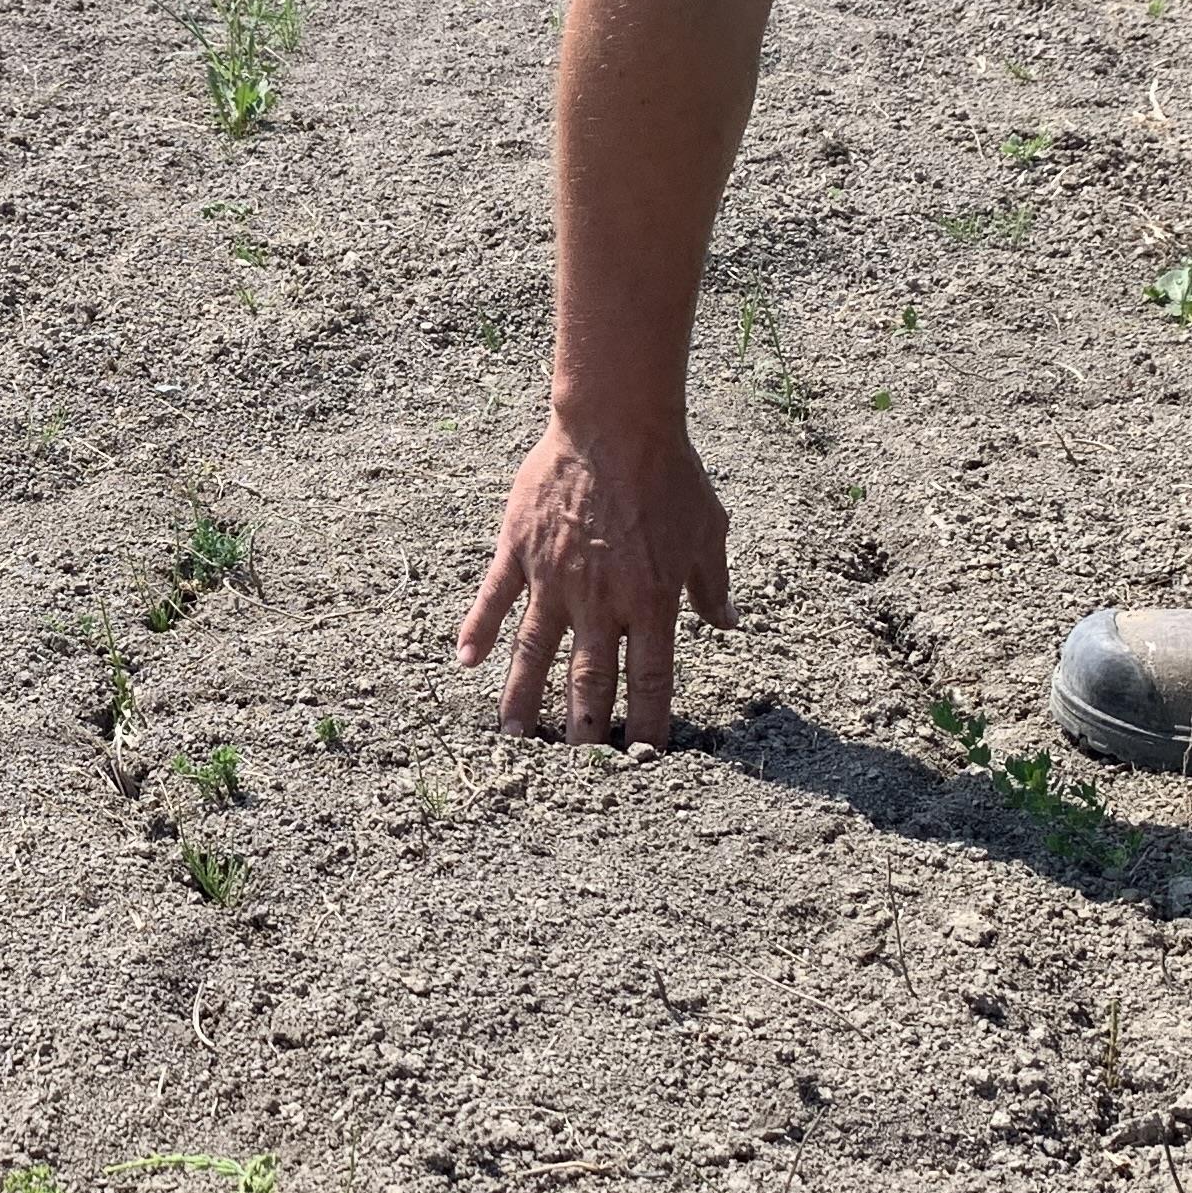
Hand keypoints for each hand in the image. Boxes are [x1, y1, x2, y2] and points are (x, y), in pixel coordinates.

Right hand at [454, 415, 734, 741]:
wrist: (617, 423)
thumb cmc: (670, 474)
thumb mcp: (708, 530)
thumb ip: (711, 584)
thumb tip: (726, 623)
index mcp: (651, 604)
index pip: (651, 682)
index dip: (647, 725)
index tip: (642, 757)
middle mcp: (601, 603)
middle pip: (589, 683)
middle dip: (583, 732)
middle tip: (573, 769)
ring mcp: (554, 580)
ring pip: (533, 654)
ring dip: (521, 701)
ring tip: (512, 740)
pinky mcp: (519, 552)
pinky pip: (493, 600)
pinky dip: (477, 630)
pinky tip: (465, 662)